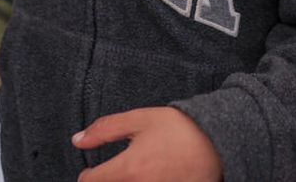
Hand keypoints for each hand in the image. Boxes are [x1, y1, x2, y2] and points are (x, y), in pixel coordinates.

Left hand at [71, 108, 221, 181]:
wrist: (218, 144)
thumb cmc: (179, 129)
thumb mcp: (140, 120)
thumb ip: (105, 129)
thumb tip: (77, 140)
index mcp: (128, 170)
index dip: (87, 175)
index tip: (93, 170)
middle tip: (111, 174)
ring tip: (132, 175)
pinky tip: (146, 178)